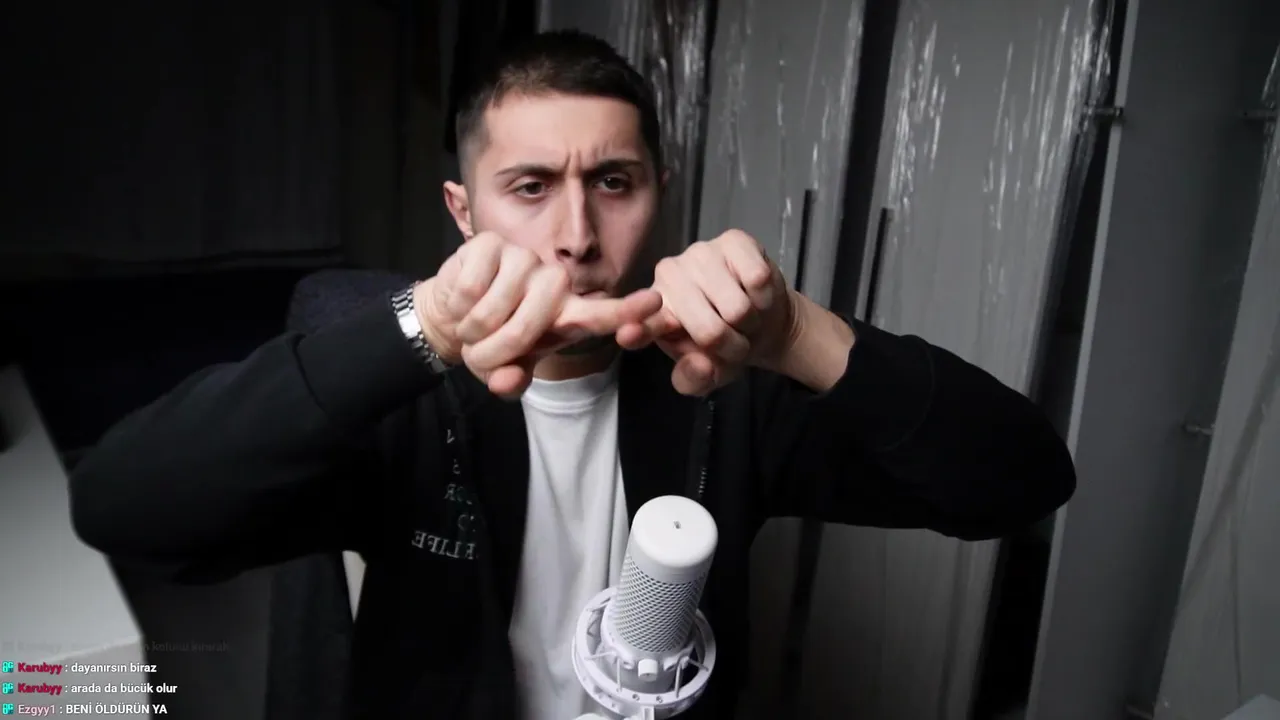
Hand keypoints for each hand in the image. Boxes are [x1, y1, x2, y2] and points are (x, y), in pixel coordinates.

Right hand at [413, 232, 661, 397]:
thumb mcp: (502, 370)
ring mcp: (524, 259)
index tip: (654, 302)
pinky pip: (473, 286)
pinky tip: (461, 302)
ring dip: (475, 327)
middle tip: (483, 352)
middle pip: (537, 319)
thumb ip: (510, 380)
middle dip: (503, 345)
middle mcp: (552, 282)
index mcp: (566, 314)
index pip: (602, 313)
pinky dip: (459, 305)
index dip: (627, 310)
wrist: (451, 315)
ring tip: (472, 327)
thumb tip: (506, 380)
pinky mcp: (492, 243)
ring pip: (499, 304)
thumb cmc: (489, 341)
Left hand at [618, 229, 796, 395]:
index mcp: (652, 311)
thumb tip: (700, 365)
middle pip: (709, 331)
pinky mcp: (734, 240)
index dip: (639, 329)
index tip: (629, 335)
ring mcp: (700, 253)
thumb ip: (694, 379)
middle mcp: (669, 276)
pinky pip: (757, 280)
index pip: (640, 321)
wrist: (764, 318)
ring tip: (744, 318)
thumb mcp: (708, 373)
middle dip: (733, 348)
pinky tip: (755, 295)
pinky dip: (764, 299)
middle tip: (735, 341)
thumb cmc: (726, 344)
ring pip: (737, 310)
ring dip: (750, 324)